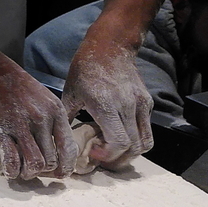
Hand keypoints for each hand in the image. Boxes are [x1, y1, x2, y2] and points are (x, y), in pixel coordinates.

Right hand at [0, 58, 77, 179]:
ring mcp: (20, 125)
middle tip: (35, 171)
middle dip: (44, 172)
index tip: (58, 172)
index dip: (65, 166)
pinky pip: (11, 159)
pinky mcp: (0, 129)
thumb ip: (51, 119)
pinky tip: (9, 170)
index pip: (68, 149)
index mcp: (55, 111)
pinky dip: (11, 170)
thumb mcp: (43, 97)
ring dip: (28, 173)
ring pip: (35, 163)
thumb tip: (55, 145)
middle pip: (52, 160)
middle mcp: (42, 119)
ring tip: (21, 171)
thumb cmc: (14, 83)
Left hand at [62, 41, 152, 166]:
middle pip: (133, 147)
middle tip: (102, 158)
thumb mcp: (70, 93)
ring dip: (130, 153)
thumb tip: (59, 141)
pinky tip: (119, 136)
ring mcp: (140, 104)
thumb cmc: (85, 70)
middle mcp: (127, 105)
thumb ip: (67, 118)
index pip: (119, 142)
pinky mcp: (148, 102)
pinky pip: (147, 130)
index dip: (108, 155)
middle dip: (117, 160)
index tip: (93, 152)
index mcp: (105, 104)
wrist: (110, 47)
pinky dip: (136, 140)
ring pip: (145, 142)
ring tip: (112, 152)